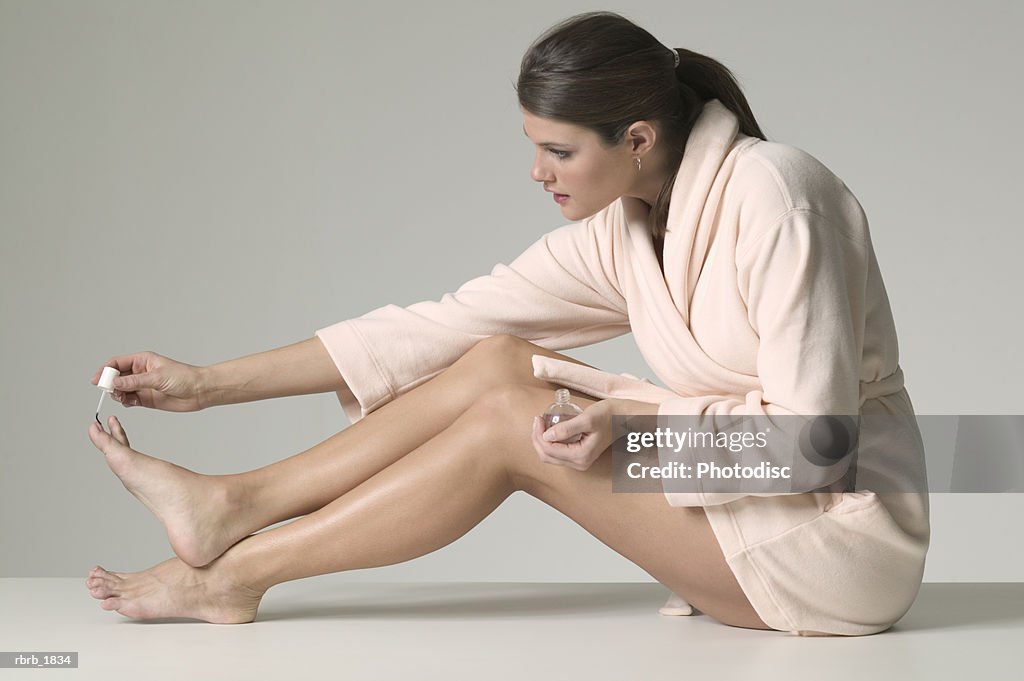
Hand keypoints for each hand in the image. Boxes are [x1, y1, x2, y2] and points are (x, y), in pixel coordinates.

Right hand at [90, 351, 206, 411]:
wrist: (200, 391)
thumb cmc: (184, 378)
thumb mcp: (157, 377)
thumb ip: (135, 381)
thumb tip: (114, 383)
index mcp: (142, 361)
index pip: (117, 363)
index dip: (105, 371)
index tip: (98, 380)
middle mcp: (140, 372)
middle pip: (116, 377)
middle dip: (109, 384)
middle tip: (109, 391)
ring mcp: (142, 386)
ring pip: (121, 390)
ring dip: (117, 394)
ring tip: (121, 397)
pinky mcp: (146, 399)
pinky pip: (129, 400)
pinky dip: (125, 402)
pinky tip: (129, 402)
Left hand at [530, 399, 616, 471]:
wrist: (623, 417)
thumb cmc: (608, 416)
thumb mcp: (587, 419)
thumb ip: (567, 428)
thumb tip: (546, 435)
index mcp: (580, 456)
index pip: (549, 450)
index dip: (538, 434)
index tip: (538, 417)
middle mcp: (579, 463)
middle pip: (547, 456)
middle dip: (537, 438)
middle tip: (537, 420)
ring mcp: (579, 461)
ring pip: (550, 456)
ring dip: (541, 440)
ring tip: (541, 423)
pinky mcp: (579, 456)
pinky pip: (557, 453)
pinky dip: (549, 442)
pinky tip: (549, 428)